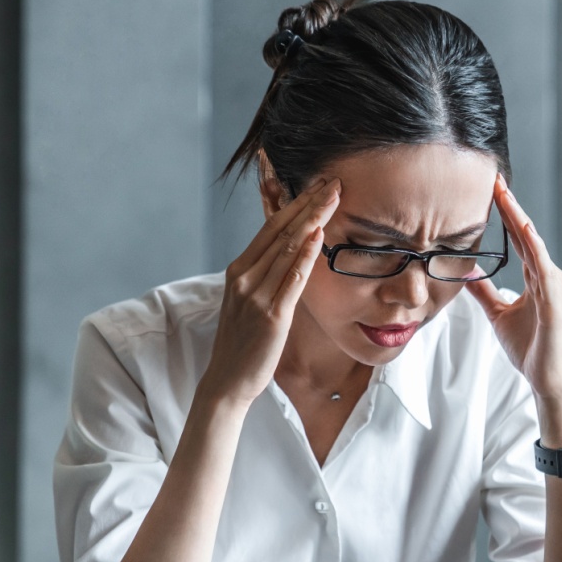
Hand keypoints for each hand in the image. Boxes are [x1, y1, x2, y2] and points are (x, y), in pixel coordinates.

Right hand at [201, 177, 340, 406]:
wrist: (228, 380)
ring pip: (287, 249)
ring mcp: (256, 295)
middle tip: (333, 181)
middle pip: (281, 231)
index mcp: (238, 270)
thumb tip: (292, 253)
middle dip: (309, 203)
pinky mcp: (271, 316)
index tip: (318, 185)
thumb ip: (266, 275)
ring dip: (313, 220)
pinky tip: (318, 236)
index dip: (296, 203)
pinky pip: (291, 279)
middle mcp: (244, 277)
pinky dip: (305, 256)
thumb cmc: (243, 341)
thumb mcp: (249, 300)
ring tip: (334, 198)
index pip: (270, 227)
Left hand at [466, 175, 561, 435]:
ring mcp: (555, 285)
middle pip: (526, 234)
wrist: (548, 380)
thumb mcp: (499, 314)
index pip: (519, 239)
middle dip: (510, 207)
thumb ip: (485, 292)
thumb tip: (466, 273)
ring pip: (533, 244)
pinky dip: (532, 246)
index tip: (491, 191)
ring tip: (503, 195)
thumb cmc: (531, 349)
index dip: (505, 215)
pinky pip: (542, 266)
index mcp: (537, 278)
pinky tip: (522, 228)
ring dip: (518, 218)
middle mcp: (549, 276)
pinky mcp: (556, 298)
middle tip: (494, 180)